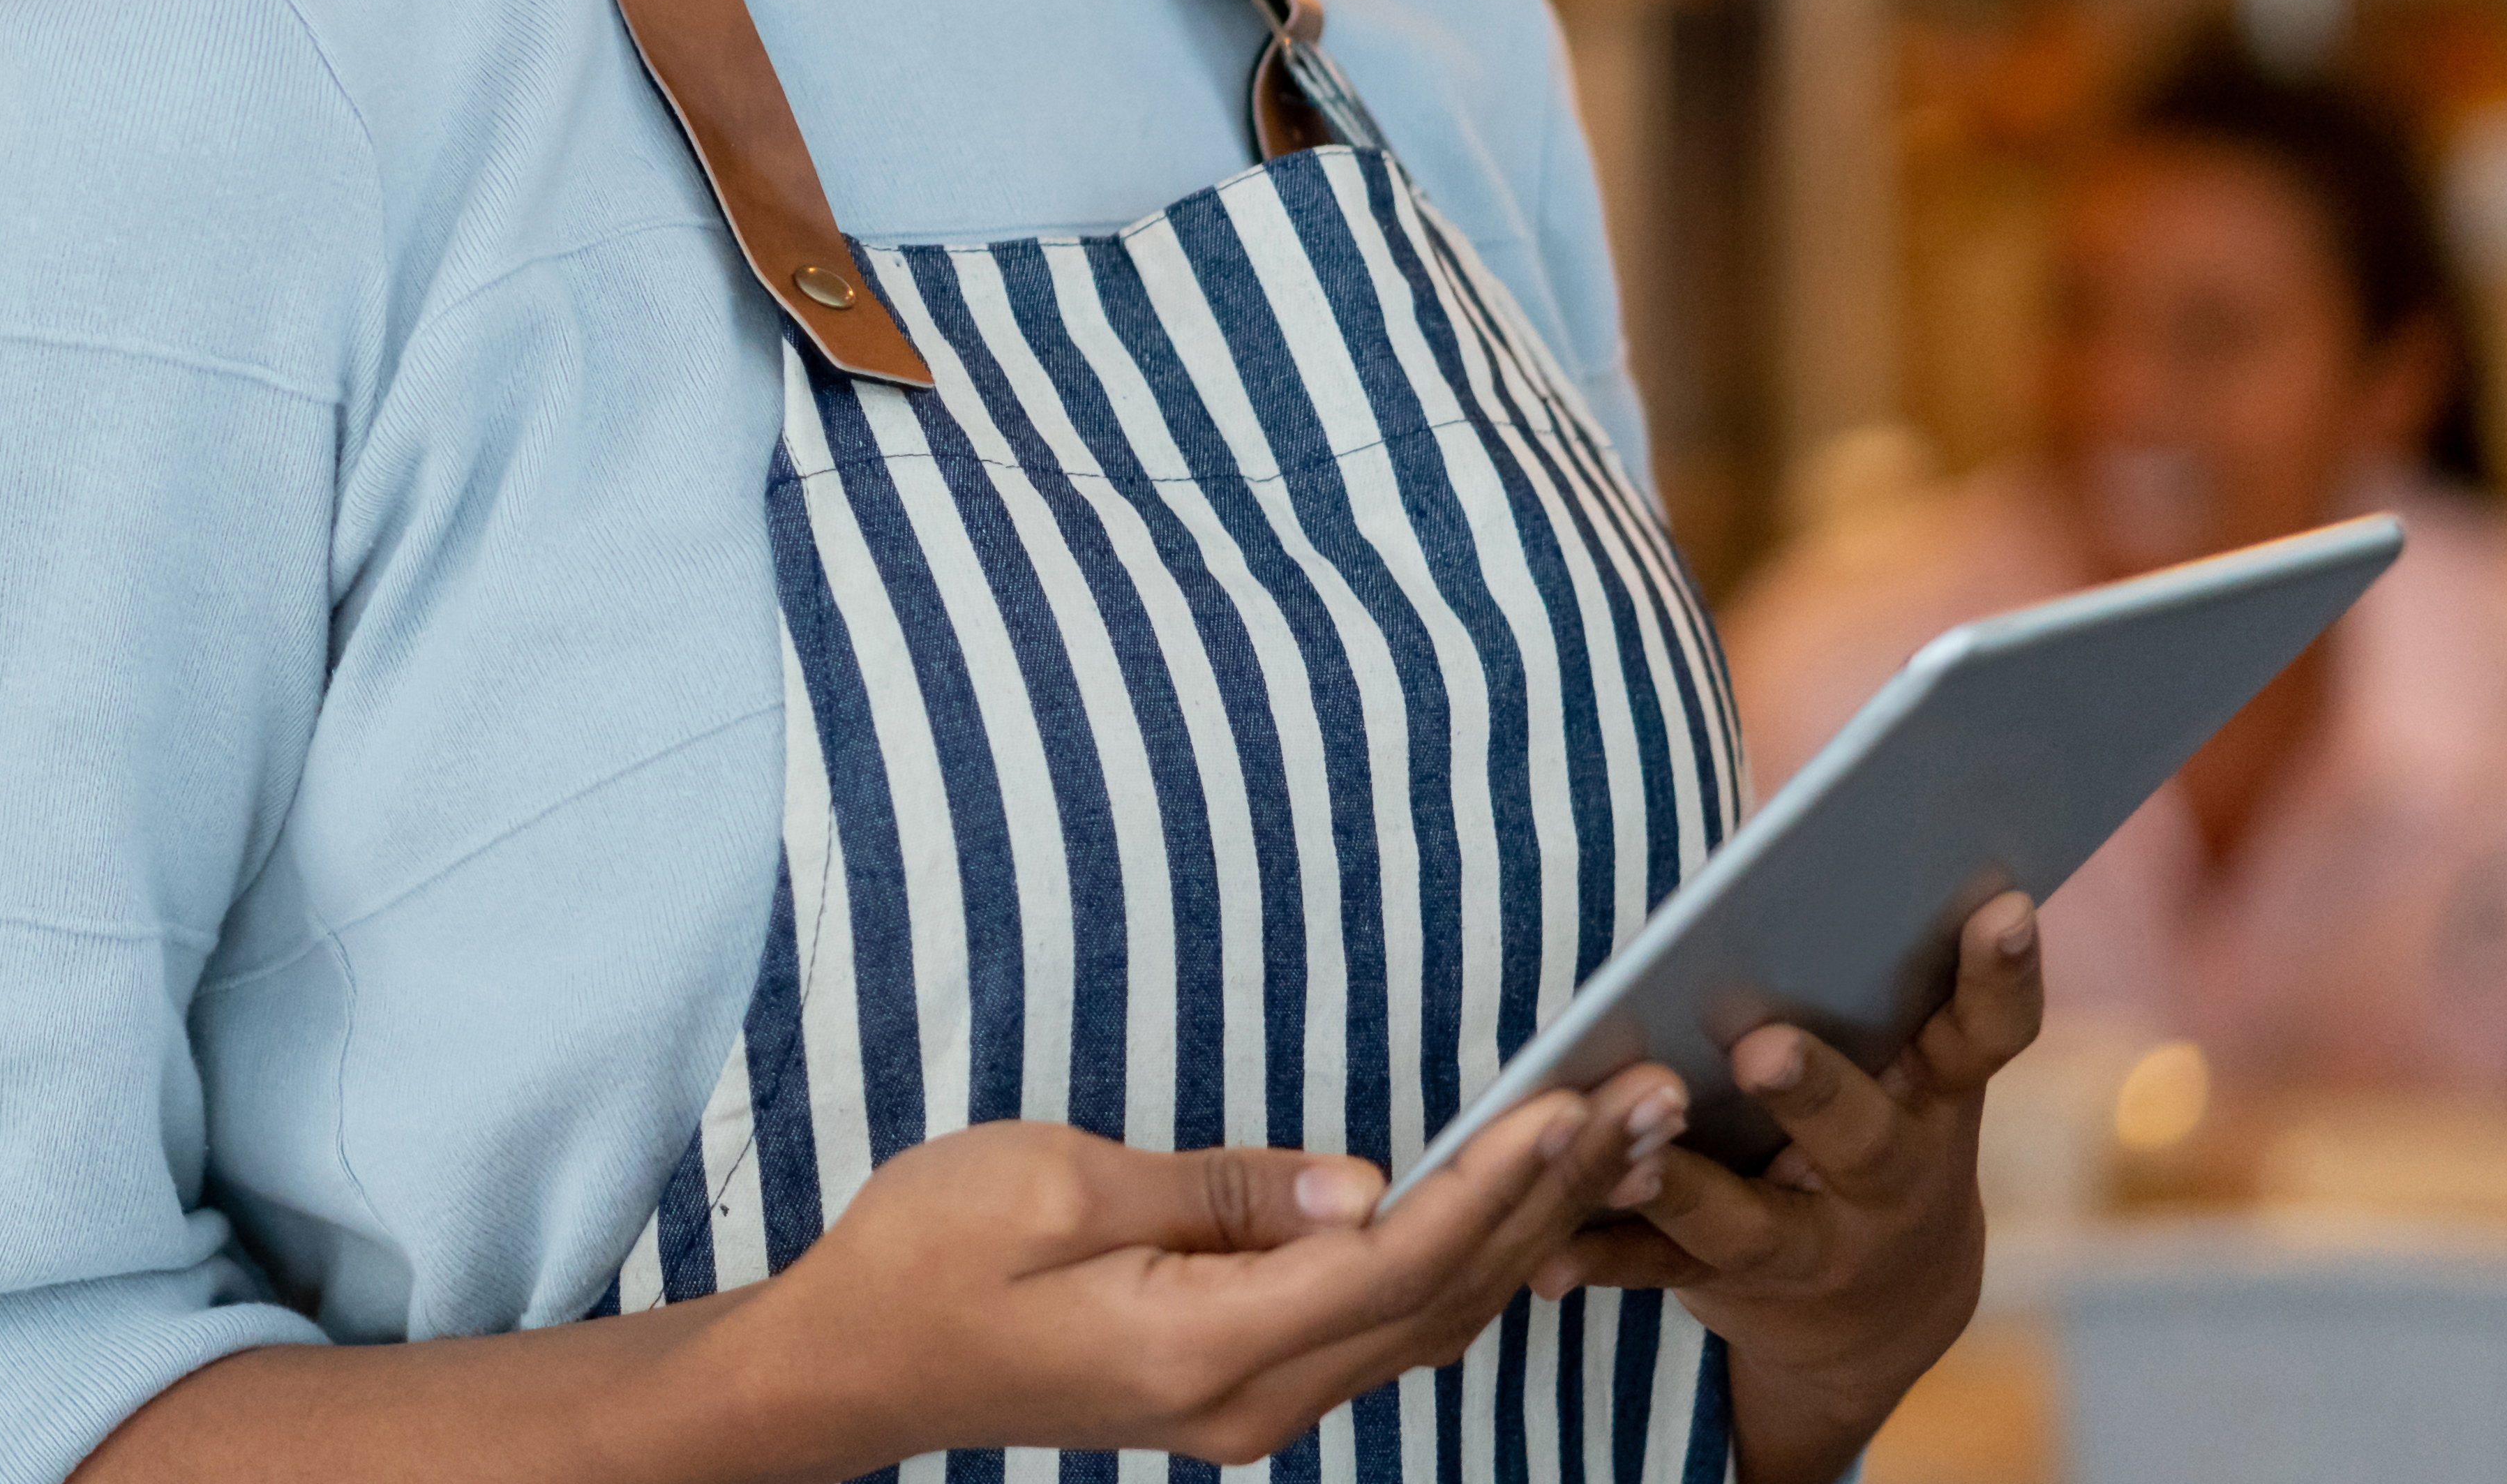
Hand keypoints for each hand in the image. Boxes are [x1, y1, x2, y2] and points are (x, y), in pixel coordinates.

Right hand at [743, 1067, 1688, 1474]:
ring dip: (1532, 1227)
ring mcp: (1248, 1403)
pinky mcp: (1236, 1380)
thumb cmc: (929, 1253)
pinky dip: (1467, 1260)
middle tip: (1652, 1103)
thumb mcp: (1054, 1186)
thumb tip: (1359, 1184)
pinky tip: (1521, 1211)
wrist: (854, 1360)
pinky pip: (1384, 1324)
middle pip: (1441, 1298)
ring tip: (1625, 1145)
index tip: (1575, 1102)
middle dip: (1555, 1197)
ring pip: (1429, 1318)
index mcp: (1207, 1350)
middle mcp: (1253, 1399)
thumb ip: (1217, 1192)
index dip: (1492, 1181)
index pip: (1394, 1261)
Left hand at [1538, 891, 2046, 1483]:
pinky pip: (1658, 1273)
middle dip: (1813, 1091)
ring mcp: (1814, 1246)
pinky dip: (1600, 1260)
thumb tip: (1836, 825)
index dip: (2001, 975)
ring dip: (1681, 1188)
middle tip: (1762, 1047)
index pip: (1986, 1033)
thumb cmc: (1866, 1111)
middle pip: (1860, 1138)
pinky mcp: (1730, 1285)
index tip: (2004, 905)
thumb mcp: (1896, 1053)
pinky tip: (1544, 1259)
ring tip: (1625, 1153)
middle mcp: (1888, 1180)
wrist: (1879, 1306)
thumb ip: (1868, 966)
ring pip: (1749, 1224)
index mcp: (1933, 1096)